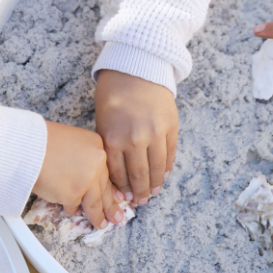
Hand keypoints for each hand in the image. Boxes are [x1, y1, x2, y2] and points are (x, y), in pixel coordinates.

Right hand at [33, 121, 124, 228]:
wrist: (26, 146)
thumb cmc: (40, 140)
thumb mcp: (71, 140)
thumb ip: (82, 156)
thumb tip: (84, 176)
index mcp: (97, 145)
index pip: (107, 171)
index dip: (111, 187)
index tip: (118, 197)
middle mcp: (97, 162)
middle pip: (105, 188)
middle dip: (111, 205)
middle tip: (117, 216)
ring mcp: (86, 180)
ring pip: (94, 203)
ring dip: (98, 216)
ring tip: (102, 223)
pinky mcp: (73, 194)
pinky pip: (74, 206)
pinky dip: (73, 209)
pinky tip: (75, 212)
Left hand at [95, 70, 178, 204]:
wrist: (136, 69)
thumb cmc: (114, 96)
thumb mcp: (102, 122)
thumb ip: (110, 147)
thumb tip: (117, 176)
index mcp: (113, 138)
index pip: (118, 173)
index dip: (122, 188)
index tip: (124, 198)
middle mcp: (135, 139)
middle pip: (139, 175)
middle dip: (139, 192)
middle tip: (140, 202)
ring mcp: (155, 133)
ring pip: (156, 168)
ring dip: (155, 184)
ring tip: (153, 193)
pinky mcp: (170, 126)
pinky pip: (170, 153)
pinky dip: (167, 167)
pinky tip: (163, 175)